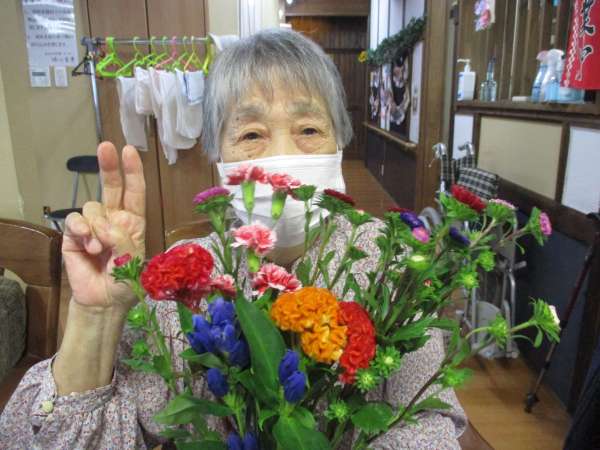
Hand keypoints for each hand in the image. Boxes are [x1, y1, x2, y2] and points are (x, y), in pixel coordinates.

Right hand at [63, 142, 145, 308]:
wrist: (103, 301)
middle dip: (109, 165)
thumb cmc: (124, 281)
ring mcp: (93, 225)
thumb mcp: (133, 261)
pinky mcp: (74, 234)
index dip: (133, 171)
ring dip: (96, 226)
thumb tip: (103, 225)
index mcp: (133, 222)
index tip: (129, 150)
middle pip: (111, 186)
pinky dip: (80, 229)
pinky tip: (86, 243)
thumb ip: (122, 240)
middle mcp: (114, 218)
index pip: (135, 192)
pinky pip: (75, 220)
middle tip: (106, 146)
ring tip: (99, 248)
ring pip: (92, 206)